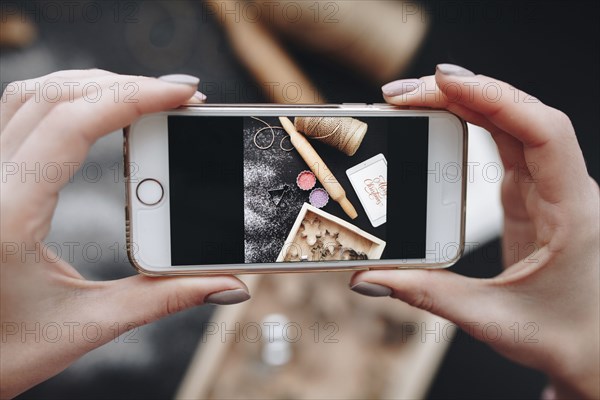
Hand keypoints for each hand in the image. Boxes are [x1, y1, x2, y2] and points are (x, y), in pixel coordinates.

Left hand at [0, 70, 248, 397]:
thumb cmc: (3, 352)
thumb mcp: (88, 324)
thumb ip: (162, 298)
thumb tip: (225, 283)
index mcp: (8, 215)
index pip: (72, 125)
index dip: (134, 98)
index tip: (184, 94)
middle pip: (53, 96)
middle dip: (124, 86)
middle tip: (180, 98)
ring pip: (31, 95)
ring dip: (93, 86)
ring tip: (146, 99)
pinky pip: (19, 113)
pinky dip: (66, 99)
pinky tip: (98, 113)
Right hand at [350, 64, 598, 398]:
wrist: (591, 347)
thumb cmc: (561, 334)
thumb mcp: (491, 318)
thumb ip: (427, 295)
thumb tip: (371, 278)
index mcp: (569, 211)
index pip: (543, 132)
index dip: (497, 98)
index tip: (445, 83)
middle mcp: (560, 189)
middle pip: (517, 116)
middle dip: (462, 93)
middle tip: (403, 95)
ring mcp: (542, 188)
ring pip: (509, 123)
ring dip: (464, 103)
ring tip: (413, 99)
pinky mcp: (525, 194)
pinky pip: (501, 142)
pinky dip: (469, 122)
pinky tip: (439, 118)